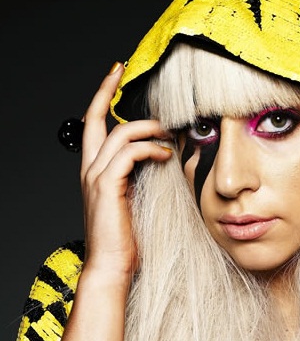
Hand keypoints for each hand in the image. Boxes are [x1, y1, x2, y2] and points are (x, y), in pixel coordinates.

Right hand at [80, 62, 173, 283]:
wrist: (112, 266)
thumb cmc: (127, 239)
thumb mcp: (136, 199)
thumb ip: (142, 175)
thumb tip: (165, 155)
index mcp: (95, 171)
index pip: (94, 125)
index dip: (103, 96)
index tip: (117, 74)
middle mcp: (90, 170)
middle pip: (97, 119)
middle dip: (110, 92)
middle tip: (133, 79)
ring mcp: (96, 177)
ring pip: (118, 134)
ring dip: (147, 128)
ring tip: (168, 133)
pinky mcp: (107, 187)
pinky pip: (128, 155)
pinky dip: (149, 150)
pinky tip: (166, 156)